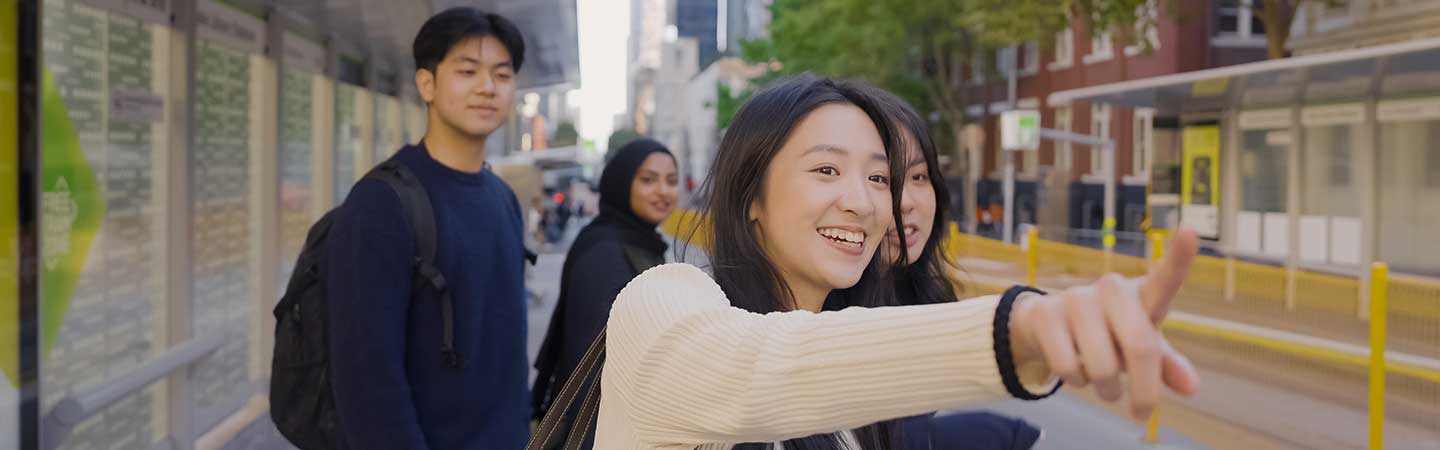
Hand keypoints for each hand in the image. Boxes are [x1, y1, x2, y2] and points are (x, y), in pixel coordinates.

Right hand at [1008, 228, 1201, 419]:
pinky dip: (1075, 381)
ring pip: (1102, 366)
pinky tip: (1073, 368)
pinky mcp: (1045, 313)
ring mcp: (1076, 298)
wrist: (1048, 327)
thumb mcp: (1140, 348)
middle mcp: (1111, 289)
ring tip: (1102, 383)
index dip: (1179, 257)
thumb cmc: (1108, 335)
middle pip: (1140, 347)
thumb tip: (1191, 387)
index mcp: (1141, 295)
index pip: (1165, 278)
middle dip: (1144, 391)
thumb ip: (1166, 365)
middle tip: (1141, 412)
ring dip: (1106, 389)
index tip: (1191, 231)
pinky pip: (1068, 367)